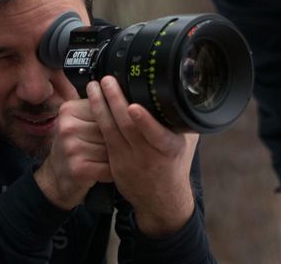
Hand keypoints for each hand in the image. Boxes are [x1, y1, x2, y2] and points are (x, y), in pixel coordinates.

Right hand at [34, 98, 111, 209]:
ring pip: (112, 148)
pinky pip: (109, 167)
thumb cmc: (73, 146)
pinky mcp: (78, 168)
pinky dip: (113, 171)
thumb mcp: (78, 122)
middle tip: (118, 145)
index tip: (118, 127)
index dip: (116, 121)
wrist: (55, 177)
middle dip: (119, 139)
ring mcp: (71, 148)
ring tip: (112, 158)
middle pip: (111, 128)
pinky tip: (110, 171)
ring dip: (118, 156)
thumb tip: (127, 103)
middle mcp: (68, 127)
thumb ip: (97, 109)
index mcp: (69, 110)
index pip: (106, 108)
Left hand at [87, 75, 198, 236]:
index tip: (134, 108)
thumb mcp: (187, 143)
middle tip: (107, 81)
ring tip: (94, 88)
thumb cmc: (175, 165)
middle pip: (128, 127)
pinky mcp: (114, 163)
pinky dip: (98, 120)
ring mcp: (129, 160)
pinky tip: (92, 105)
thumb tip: (185, 93)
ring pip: (111, 130)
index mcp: (170, 149)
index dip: (144, 122)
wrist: (161, 199)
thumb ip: (184, 121)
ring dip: (100, 106)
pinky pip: (104, 138)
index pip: (157, 135)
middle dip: (115, 101)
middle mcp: (148, 155)